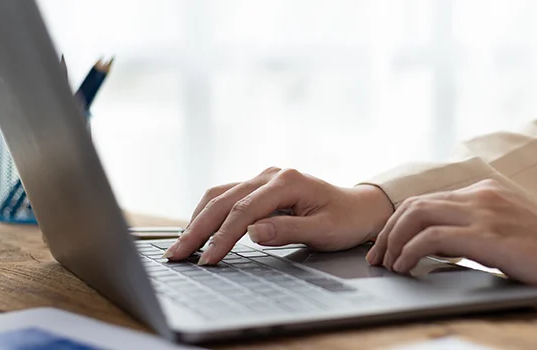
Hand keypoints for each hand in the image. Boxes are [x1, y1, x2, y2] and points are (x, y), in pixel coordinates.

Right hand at [164, 167, 393, 264]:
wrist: (357, 207)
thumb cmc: (344, 220)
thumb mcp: (323, 230)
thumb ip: (288, 231)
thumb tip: (253, 232)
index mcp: (287, 182)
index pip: (244, 212)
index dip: (222, 237)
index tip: (208, 260)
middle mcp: (271, 174)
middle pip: (224, 200)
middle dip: (198, 229)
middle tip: (178, 254)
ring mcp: (263, 178)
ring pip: (220, 194)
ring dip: (198, 219)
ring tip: (181, 244)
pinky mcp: (260, 186)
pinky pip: (227, 195)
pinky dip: (209, 212)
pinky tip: (197, 228)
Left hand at [366, 179, 536, 304]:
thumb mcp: (508, 230)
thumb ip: (478, 227)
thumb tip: (441, 244)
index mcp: (486, 191)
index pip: (429, 200)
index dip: (401, 222)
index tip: (388, 246)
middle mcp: (481, 195)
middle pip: (415, 204)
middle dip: (389, 231)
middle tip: (378, 257)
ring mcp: (484, 212)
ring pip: (417, 215)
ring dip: (394, 241)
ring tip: (388, 265)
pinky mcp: (486, 235)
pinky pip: (431, 238)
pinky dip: (410, 252)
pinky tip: (406, 268)